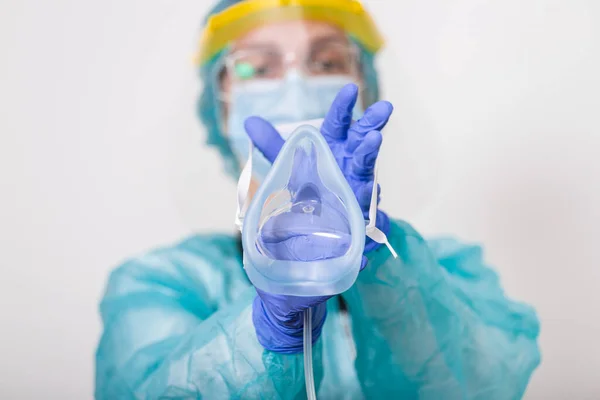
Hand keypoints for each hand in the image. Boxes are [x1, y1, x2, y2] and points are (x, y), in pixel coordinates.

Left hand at [246, 83, 392, 251]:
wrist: (317, 223)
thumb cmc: (307, 187)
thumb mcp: (286, 164)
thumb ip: (271, 143)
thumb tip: (249, 121)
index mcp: (331, 144)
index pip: (338, 121)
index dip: (344, 105)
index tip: (351, 89)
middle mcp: (347, 159)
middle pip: (361, 136)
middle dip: (372, 121)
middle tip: (384, 107)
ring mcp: (356, 181)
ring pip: (366, 164)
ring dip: (371, 151)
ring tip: (375, 139)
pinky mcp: (357, 205)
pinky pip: (363, 199)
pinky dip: (365, 194)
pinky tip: (368, 188)